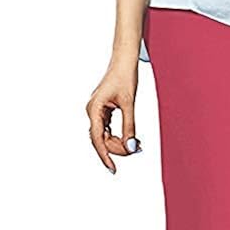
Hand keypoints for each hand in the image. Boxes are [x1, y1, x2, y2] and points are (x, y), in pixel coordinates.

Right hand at [86, 55, 142, 172]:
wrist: (124, 61)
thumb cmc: (125, 77)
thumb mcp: (129, 104)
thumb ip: (130, 127)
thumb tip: (131, 147)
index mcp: (94, 109)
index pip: (98, 139)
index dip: (106, 156)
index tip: (113, 169)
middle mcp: (92, 111)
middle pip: (101, 139)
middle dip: (117, 147)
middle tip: (136, 149)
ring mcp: (97, 111)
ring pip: (105, 135)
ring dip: (118, 142)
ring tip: (136, 144)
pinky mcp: (103, 110)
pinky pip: (108, 129)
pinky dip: (119, 135)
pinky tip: (130, 139)